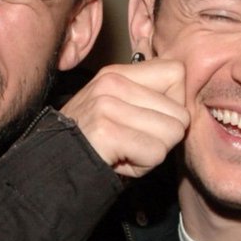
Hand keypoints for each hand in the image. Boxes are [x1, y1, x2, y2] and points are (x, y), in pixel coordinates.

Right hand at [60, 59, 188, 177]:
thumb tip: (187, 104)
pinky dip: (143, 166)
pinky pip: (156, 152)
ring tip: (125, 151)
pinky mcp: (107, 130)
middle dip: (163, 137)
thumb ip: (150, 98)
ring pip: (172, 133)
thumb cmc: (94, 144)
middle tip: (133, 143)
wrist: (53, 167)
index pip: (177, 72)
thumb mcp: (119, 109)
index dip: (174, 103)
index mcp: (117, 73)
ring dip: (153, 153)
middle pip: (180, 112)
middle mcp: (112, 82)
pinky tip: (120, 161)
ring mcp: (107, 105)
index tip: (151, 120)